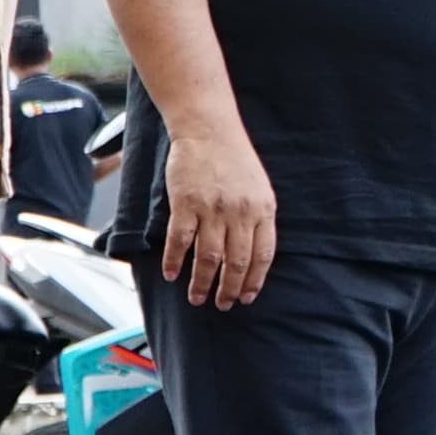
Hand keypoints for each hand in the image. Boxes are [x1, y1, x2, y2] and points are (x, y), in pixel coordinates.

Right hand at [159, 116, 277, 308]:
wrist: (209, 129)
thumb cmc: (235, 159)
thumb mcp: (260, 188)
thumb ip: (259, 219)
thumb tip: (254, 255)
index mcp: (263, 210)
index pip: (263, 255)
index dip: (254, 281)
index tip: (246, 297)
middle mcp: (240, 213)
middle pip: (237, 262)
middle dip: (229, 289)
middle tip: (222, 305)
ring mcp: (213, 209)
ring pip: (209, 258)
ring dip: (202, 283)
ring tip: (197, 298)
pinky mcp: (186, 203)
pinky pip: (180, 241)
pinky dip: (175, 261)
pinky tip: (172, 274)